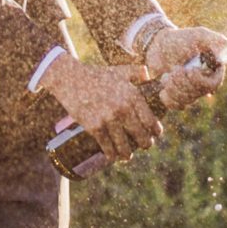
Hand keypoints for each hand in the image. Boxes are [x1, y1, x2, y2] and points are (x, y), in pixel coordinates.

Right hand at [43, 52, 159, 166]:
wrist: (71, 79)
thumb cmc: (97, 75)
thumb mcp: (119, 71)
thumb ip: (136, 72)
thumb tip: (149, 75)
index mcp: (132, 95)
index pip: (150, 120)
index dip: (155, 131)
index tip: (155, 134)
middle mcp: (123, 108)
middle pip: (140, 135)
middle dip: (145, 144)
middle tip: (145, 146)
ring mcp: (108, 119)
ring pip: (124, 145)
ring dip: (127, 153)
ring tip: (127, 156)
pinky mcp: (94, 127)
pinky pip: (107, 146)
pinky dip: (111, 153)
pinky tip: (113, 156)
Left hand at [141, 24, 226, 103]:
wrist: (158, 47)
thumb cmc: (180, 39)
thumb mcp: (197, 35)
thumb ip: (211, 38)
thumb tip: (224, 42)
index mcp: (211, 69)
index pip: (214, 84)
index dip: (201, 80)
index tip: (190, 70)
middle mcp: (203, 81)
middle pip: (198, 93)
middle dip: (183, 81)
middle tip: (174, 69)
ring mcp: (191, 90)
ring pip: (188, 100)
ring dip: (174, 89)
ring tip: (166, 76)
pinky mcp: (179, 96)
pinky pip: (178, 105)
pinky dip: (169, 98)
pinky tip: (162, 88)